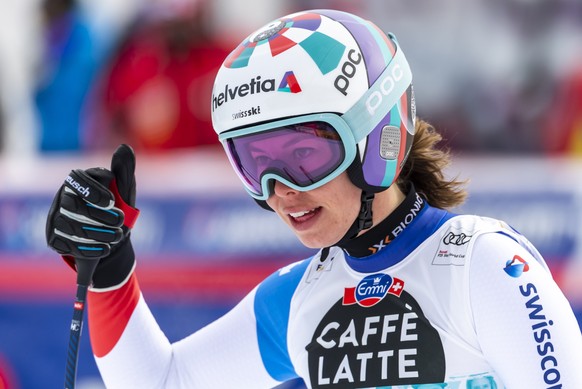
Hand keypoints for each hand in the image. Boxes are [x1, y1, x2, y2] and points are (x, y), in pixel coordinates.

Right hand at [46, 144, 139, 287]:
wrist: (111, 237)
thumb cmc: (117, 207)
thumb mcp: (124, 189)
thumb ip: (124, 168)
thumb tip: (125, 147)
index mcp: (77, 182)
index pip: (77, 180)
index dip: (92, 190)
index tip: (112, 201)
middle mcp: (62, 199)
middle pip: (74, 206)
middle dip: (99, 216)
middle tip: (121, 221)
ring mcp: (55, 220)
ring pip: (71, 227)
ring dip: (98, 233)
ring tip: (118, 236)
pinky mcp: (54, 240)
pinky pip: (67, 245)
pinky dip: (89, 249)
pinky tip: (105, 249)